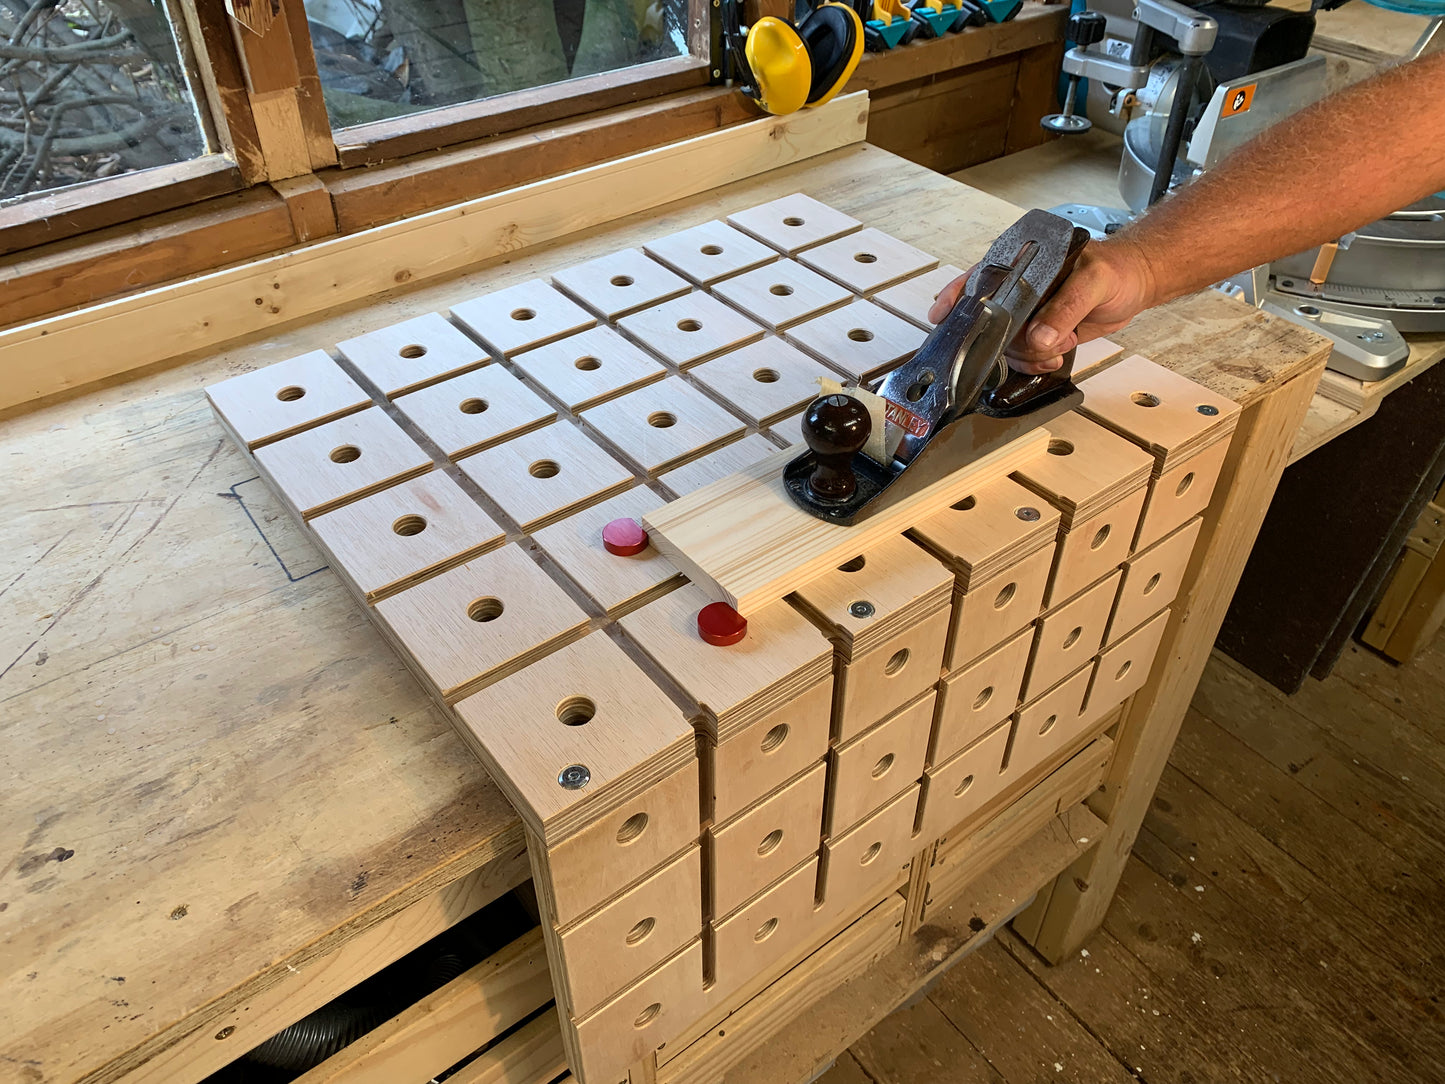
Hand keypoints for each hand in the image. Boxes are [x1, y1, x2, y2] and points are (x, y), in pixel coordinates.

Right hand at [927, 237, 1156, 373]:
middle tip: (1038, 344)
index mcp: (1025, 264)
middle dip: (1008, 340)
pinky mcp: (1041, 334)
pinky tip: (1055, 355)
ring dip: (1028, 355)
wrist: (1137, 284)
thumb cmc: (1116, 268)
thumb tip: (1039, 337)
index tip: (941, 314)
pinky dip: (1037, 363)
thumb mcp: (1094, 281)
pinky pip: (1024, 356)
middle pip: (990, 322)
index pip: (981, 277)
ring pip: (1006, 344)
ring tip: (1058, 347)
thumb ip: (1066, 307)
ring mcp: (1028, 314)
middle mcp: (1019, 290)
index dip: (957, 296)